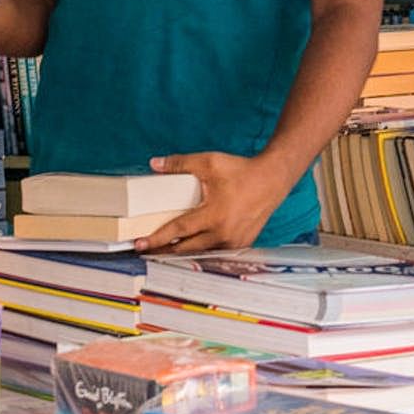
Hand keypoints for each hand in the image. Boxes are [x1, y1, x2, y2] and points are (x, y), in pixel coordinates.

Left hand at [135, 152, 291, 253]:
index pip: (178, 230)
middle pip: (186, 247)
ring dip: (183, 250)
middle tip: (147, 249)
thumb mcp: (209, 163)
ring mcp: (234, 241)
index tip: (140, 243)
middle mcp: (224, 233)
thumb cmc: (242, 171)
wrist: (273, 179)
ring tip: (165, 248)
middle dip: (165, 249)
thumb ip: (180, 164)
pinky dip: (202, 247)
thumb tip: (155, 164)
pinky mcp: (241, 243)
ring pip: (201, 250)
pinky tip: (192, 244)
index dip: (157, 238)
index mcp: (214, 215)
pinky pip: (215, 249)